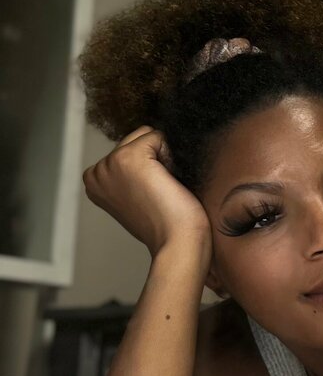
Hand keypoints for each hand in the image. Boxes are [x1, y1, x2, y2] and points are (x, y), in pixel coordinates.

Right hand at [82, 126, 211, 259]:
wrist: (176, 240)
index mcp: (93, 181)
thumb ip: (129, 173)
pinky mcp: (128, 157)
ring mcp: (109, 163)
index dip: (146, 167)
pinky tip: (166, 182)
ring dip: (162, 157)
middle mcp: (96, 171)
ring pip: (146, 135)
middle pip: (136, 138)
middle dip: (154, 159)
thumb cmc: (165, 222)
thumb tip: (148, 146)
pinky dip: (170, 155)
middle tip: (157, 193)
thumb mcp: (135, 194)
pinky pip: (158, 136)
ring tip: (161, 187)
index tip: (147, 196)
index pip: (126, 147)